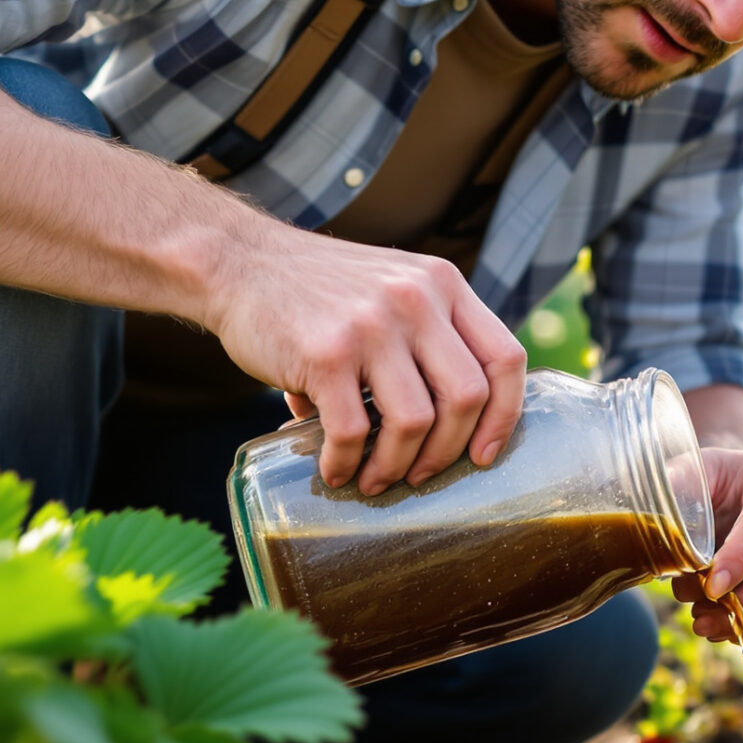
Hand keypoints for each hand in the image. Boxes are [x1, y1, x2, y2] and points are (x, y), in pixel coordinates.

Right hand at [202, 227, 525, 493]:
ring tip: (375, 480)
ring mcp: (372, 325)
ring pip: (415, 422)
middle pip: (468, 398)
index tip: (485, 454)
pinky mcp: (326, 353)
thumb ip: (425, 339)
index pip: (505, 358)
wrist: (236, 262)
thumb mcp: (390, 288)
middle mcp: (416, 299)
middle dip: (449, 452)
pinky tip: (334, 471)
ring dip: (397, 466)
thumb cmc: (316, 291)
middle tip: (421, 475)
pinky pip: (353, 431)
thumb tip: (443, 431)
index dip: (505, 417)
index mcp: (443, 285)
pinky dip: (346, 463)